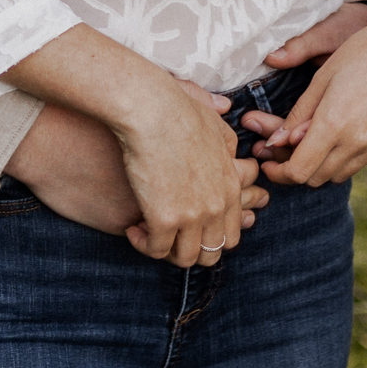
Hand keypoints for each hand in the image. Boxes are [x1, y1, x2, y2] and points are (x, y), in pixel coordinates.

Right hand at [6, 103, 268, 235]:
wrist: (151, 110)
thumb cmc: (178, 109)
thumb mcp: (216, 124)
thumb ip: (228, 143)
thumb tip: (232, 150)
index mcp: (230, 187)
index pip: (230, 234)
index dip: (206, 236)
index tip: (186, 223)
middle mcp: (217, 206)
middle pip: (211, 253)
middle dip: (189, 249)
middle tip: (168, 235)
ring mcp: (192, 216)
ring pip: (185, 258)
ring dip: (166, 250)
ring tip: (148, 231)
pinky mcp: (164, 220)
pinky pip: (156, 250)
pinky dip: (144, 244)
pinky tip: (133, 228)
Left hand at [244, 0, 366, 186]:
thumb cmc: (364, 50)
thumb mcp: (323, 77)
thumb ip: (299, 114)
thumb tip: (276, 142)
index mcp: (335, 123)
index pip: (299, 171)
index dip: (278, 172)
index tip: (267, 161)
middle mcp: (359, 142)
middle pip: (316, 178)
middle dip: (295, 169)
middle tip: (284, 149)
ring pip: (339, 174)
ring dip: (320, 164)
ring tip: (311, 140)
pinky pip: (361, 162)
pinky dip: (344, 156)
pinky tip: (340, 132)